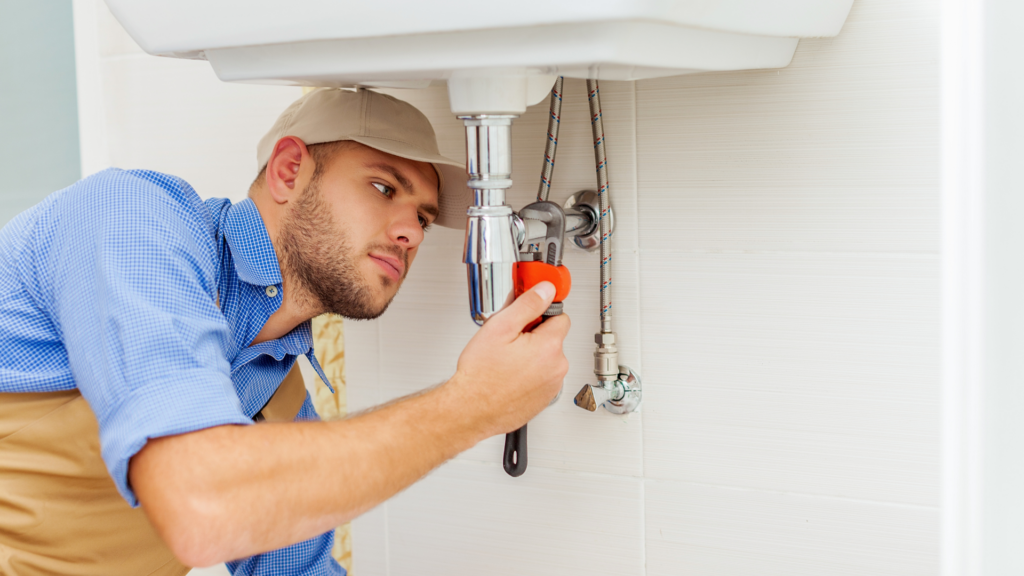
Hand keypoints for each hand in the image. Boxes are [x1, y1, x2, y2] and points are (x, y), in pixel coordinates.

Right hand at [447, 281, 570, 437]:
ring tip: (506, 362)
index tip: (529, 316)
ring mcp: (552, 386)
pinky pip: (542, 378)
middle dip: (535, 336)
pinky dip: (530, 376)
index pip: (560, 317)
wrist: (471, 410)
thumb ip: (528, 304)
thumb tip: (545, 290)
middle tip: (509, 342)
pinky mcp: (544, 399)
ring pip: (548, 359)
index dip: (541, 314)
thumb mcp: (500, 327)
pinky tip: (510, 377)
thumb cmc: (480, 375)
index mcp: (549, 347)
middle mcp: (557, 368)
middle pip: (553, 339)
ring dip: (533, 357)